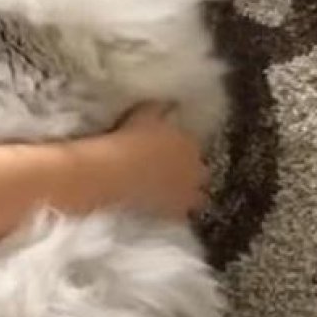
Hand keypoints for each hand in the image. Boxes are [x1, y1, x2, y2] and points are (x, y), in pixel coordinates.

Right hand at [109, 102, 207, 219]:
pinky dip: (174, 211)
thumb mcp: (143, 114)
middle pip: (201, 171)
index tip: (167, 151)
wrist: (115, 171)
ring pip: (198, 196)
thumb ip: (160, 108)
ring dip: (188, 193)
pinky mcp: (177, 211)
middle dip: (190, 172)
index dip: (180, 149)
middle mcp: (197, 167)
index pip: (193, 146)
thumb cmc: (128, 138)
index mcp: (191, 142)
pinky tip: (162, 208)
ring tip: (169, 192)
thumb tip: (170, 103)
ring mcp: (189, 192)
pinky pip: (181, 213)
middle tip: (169, 172)